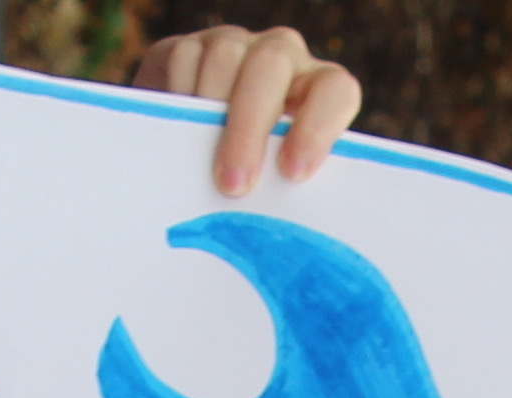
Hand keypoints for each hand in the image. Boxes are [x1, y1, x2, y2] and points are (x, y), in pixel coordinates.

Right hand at [128, 23, 362, 196]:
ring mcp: (237, 46)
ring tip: (200, 166)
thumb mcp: (275, 186)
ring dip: (212, 112)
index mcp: (319, 90)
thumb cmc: (252, 181)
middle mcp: (283, 59)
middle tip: (233, 185)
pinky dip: (179, 93)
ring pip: (226, 55)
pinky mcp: (192, 47)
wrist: (198, 155)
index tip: (293, 174)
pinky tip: (176, 133)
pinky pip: (185, 57)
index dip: (317, 128)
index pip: (335, 91)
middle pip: (271, 65)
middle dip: (250, 126)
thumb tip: (279, 238)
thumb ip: (284, 193)